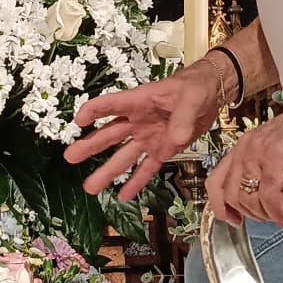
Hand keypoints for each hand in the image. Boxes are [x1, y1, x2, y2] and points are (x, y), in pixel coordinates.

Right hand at [65, 65, 224, 199]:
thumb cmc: (196, 87)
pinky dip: (136, 182)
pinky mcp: (162, 150)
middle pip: (110, 134)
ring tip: (90, 186)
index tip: (79, 121)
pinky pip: (146, 168)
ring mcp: (148, 137)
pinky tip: (123, 195)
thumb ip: (183, 117)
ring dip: (107, 171)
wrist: (212, 94)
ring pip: (123, 156)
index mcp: (140, 101)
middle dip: (90, 146)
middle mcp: (138, 121)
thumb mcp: (191, 98)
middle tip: (70, 157)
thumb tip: (176, 137)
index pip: (111, 105)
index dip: (94, 111)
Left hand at [205, 109, 282, 228]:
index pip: (216, 183)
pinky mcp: (277, 158)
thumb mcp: (281, 155)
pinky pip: (270, 196)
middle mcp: (246, 150)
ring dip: (270, 214)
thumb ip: (272, 178)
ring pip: (250, 200)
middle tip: (276, 213)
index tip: (236, 221)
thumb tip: (276, 207)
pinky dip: (280, 211)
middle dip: (255, 214)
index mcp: (243, 149)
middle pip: (233, 197)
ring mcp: (259, 153)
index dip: (222, 207)